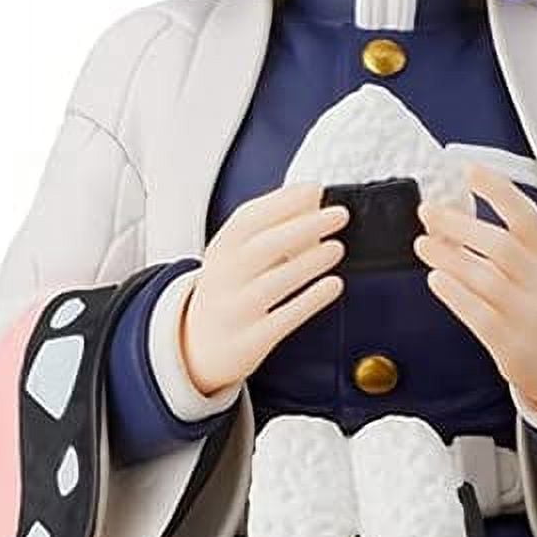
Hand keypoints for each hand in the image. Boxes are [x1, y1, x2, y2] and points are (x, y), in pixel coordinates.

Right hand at [181, 182, 348, 395]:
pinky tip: (333, 285)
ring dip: (309, 262)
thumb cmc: (230, 292)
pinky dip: (310, 300)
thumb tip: (313, 198)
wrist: (198, 347)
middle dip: (304, 227)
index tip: (314, 189)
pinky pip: (283, 318)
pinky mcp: (251, 340)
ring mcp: (236, 310)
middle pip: (263, 247)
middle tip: (338, 215)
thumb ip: (271, 227)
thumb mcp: (237, 256)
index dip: (283, 201)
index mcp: (222, 251)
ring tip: (337, 248)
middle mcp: (224, 278)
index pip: (248, 219)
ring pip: (273, 282)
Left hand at [414, 165, 536, 415]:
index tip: (468, 170)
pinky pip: (478, 314)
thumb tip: (447, 209)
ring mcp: (526, 312)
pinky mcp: (508, 341)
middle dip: (461, 224)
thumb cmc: (531, 301)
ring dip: (450, 257)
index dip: (497, 189)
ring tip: (423, 244)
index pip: (526, 214)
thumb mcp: (531, 264)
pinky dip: (454, 294)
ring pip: (487, 280)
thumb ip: (499, 237)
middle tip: (428, 211)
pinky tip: (436, 278)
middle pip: (502, 246)